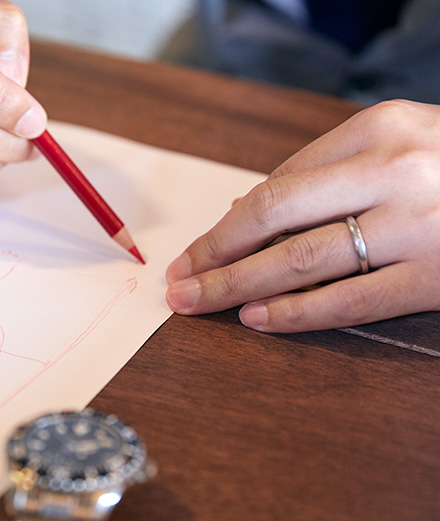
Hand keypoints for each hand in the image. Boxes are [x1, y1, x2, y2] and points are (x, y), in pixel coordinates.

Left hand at [165, 99, 439, 331]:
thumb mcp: (399, 146)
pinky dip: (297, 313)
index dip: (226, 224)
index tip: (197, 250)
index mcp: (379, 129)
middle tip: (178, 281)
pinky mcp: (438, 277)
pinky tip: (258, 321)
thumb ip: (329, 173)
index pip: (277, 183)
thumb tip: (246, 213)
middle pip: (273, 217)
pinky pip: (350, 299)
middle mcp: (393, 170)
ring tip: (199, 303)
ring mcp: (417, 225)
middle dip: (215, 254)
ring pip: (301, 260)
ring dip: (238, 286)